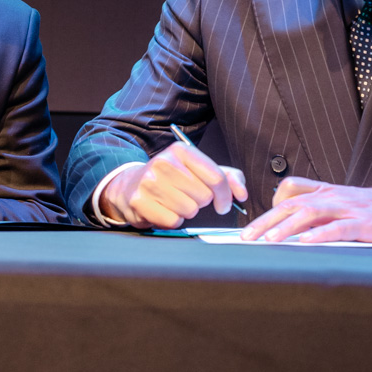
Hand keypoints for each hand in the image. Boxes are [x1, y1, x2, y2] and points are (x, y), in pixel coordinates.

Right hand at [98, 145, 246, 228]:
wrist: (130, 186)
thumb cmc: (170, 180)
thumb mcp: (198, 171)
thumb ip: (227, 178)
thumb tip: (242, 193)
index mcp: (181, 150)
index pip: (216, 177)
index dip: (226, 196)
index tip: (224, 204)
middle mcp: (164, 162)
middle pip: (204, 196)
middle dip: (200, 202)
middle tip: (187, 197)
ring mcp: (150, 182)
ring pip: (189, 210)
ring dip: (186, 212)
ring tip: (173, 203)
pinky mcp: (140, 201)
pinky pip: (173, 221)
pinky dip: (172, 221)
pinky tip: (163, 210)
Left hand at [239, 178, 371, 242]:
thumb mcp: (341, 202)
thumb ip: (318, 208)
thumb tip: (291, 224)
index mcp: (324, 192)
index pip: (289, 191)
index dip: (270, 206)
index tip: (254, 226)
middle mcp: (332, 197)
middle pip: (291, 204)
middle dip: (266, 221)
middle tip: (247, 238)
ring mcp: (347, 209)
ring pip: (310, 213)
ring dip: (287, 227)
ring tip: (269, 240)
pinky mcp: (364, 223)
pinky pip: (339, 228)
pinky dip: (320, 234)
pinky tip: (306, 243)